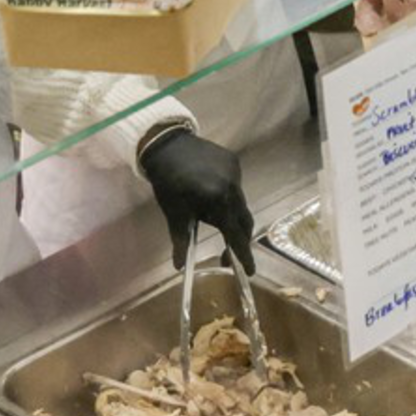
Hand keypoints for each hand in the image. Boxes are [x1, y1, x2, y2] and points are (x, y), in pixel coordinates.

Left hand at [142, 128, 255, 272]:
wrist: (166, 144)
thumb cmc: (167, 182)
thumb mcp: (174, 213)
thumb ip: (180, 240)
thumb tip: (179, 267)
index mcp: (218, 200)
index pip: (235, 234)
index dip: (242, 254)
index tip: (250, 271)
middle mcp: (233, 186)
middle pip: (243, 220)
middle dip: (238, 238)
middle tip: (228, 254)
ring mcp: (236, 172)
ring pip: (240, 203)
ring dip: (231, 215)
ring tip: (211, 217)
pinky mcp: (234, 162)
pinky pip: (236, 186)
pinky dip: (228, 197)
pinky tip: (212, 194)